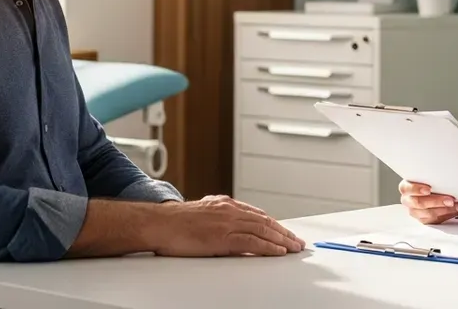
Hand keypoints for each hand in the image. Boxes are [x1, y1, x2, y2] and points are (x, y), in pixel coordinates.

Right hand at [149, 195, 305, 256]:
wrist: (160, 223)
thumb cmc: (175, 222)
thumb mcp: (202, 213)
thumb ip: (218, 216)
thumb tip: (229, 222)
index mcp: (225, 205)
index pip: (257, 214)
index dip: (274, 224)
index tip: (285, 232)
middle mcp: (230, 210)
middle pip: (264, 222)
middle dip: (283, 232)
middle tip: (297, 242)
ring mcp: (227, 223)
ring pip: (262, 230)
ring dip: (281, 240)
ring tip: (294, 248)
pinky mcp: (223, 237)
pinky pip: (252, 242)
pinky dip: (268, 247)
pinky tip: (278, 251)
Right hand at [398, 179, 457, 224]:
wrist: (427, 192)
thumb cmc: (427, 182)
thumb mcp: (426, 177)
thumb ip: (430, 178)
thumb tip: (446, 175)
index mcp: (405, 188)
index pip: (408, 189)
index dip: (417, 189)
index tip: (428, 190)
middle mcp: (408, 201)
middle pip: (420, 203)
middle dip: (437, 202)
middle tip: (450, 200)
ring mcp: (415, 212)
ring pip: (429, 214)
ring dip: (446, 210)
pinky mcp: (424, 220)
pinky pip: (435, 220)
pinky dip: (448, 215)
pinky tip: (456, 211)